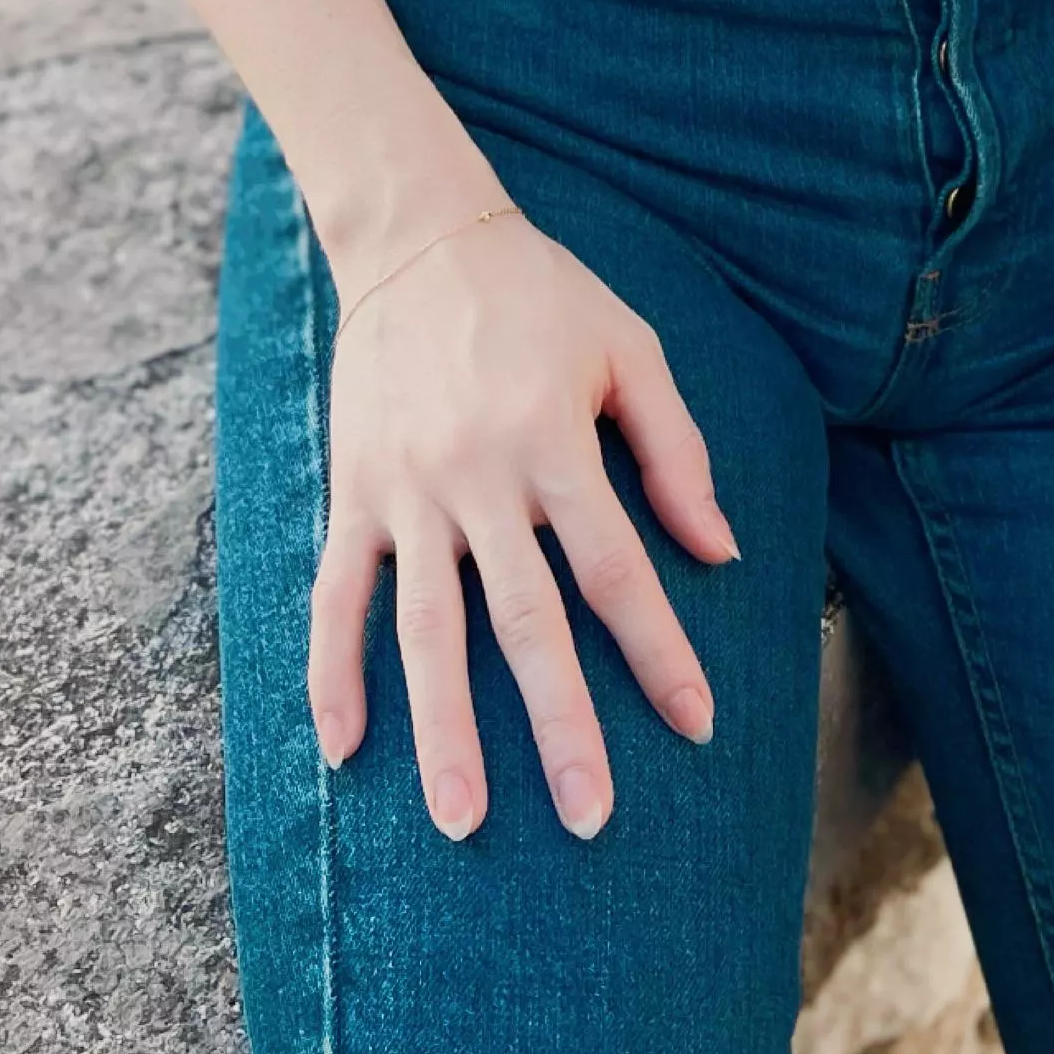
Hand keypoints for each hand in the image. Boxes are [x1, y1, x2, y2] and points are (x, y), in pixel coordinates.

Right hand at [307, 206, 736, 838]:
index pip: (615, 567)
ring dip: (445, 729)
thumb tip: (720, 551)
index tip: (696, 724)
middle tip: (588, 817)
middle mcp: (479, 474)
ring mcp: (407, 489)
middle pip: (523, 619)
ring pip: (425, 628)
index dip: (658, 649)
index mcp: (554, 439)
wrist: (419, 233)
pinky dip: (333, 672)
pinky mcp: (354, 490)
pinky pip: (337, 593)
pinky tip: (345, 750)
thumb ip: (676, 450)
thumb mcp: (629, 347)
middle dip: (560, 724)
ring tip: (463, 820)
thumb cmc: (540, 293)